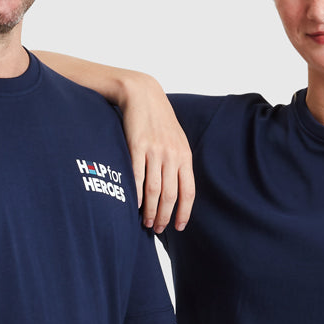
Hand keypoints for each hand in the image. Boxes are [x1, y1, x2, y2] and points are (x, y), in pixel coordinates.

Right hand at [119, 75, 194, 232]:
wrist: (143, 94)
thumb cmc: (159, 121)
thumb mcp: (177, 141)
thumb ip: (179, 163)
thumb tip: (178, 191)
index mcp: (184, 156)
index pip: (188, 191)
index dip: (183, 212)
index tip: (178, 227)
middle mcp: (171, 155)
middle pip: (170, 195)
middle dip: (165, 216)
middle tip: (158, 229)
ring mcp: (154, 151)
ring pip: (154, 190)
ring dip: (150, 211)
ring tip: (146, 222)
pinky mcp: (136, 147)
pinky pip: (137, 177)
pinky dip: (136, 195)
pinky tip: (135, 207)